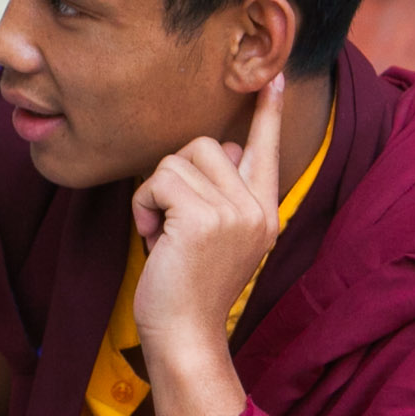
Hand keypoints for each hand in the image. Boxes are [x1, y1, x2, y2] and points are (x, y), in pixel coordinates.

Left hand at [129, 74, 286, 360]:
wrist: (185, 337)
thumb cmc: (187, 291)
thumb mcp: (214, 238)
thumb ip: (222, 194)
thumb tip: (222, 146)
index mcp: (265, 212)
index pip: (267, 150)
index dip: (266, 113)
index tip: (271, 78)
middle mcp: (257, 208)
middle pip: (204, 145)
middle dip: (172, 177)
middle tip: (167, 223)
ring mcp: (235, 212)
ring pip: (178, 159)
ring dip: (154, 194)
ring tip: (160, 234)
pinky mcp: (203, 218)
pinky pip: (159, 180)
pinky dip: (143, 205)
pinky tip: (152, 238)